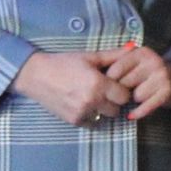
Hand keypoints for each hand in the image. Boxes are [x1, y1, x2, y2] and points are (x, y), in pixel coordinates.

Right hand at [10, 51, 129, 126]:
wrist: (36, 76)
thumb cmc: (63, 63)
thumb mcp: (89, 57)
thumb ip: (113, 56)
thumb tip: (133, 48)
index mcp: (98, 84)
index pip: (125, 96)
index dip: (122, 90)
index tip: (115, 85)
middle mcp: (92, 101)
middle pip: (117, 109)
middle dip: (113, 101)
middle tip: (104, 91)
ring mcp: (82, 113)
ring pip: (104, 117)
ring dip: (102, 109)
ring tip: (92, 96)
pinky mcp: (73, 121)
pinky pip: (91, 122)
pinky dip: (90, 115)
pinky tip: (82, 103)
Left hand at [102, 44, 170, 119]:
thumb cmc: (147, 74)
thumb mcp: (134, 64)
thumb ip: (117, 62)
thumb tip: (95, 70)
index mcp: (140, 52)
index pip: (115, 70)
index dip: (110, 81)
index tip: (110, 86)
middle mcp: (152, 61)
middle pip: (125, 83)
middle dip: (122, 91)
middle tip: (126, 93)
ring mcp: (161, 75)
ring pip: (136, 95)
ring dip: (134, 100)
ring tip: (137, 96)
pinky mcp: (167, 90)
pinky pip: (146, 106)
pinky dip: (138, 112)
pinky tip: (132, 115)